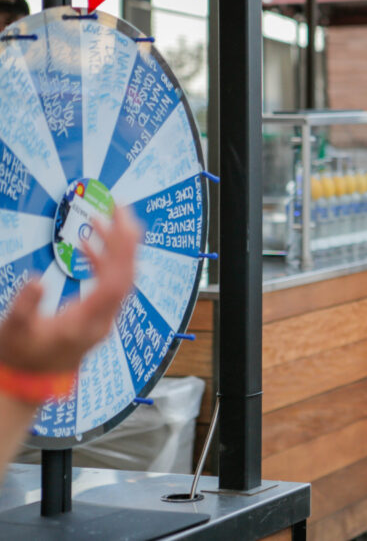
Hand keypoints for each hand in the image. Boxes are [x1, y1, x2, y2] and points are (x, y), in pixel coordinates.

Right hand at [0, 207, 140, 372]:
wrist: (28, 383)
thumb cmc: (22, 356)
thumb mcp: (15, 331)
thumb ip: (26, 306)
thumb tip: (37, 280)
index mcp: (89, 320)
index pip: (117, 279)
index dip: (123, 248)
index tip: (122, 219)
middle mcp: (104, 318)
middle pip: (126, 274)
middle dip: (126, 240)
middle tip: (120, 208)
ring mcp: (103, 317)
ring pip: (120, 277)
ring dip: (115, 248)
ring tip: (102, 219)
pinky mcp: (96, 315)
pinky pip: (109, 284)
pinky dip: (102, 262)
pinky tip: (87, 246)